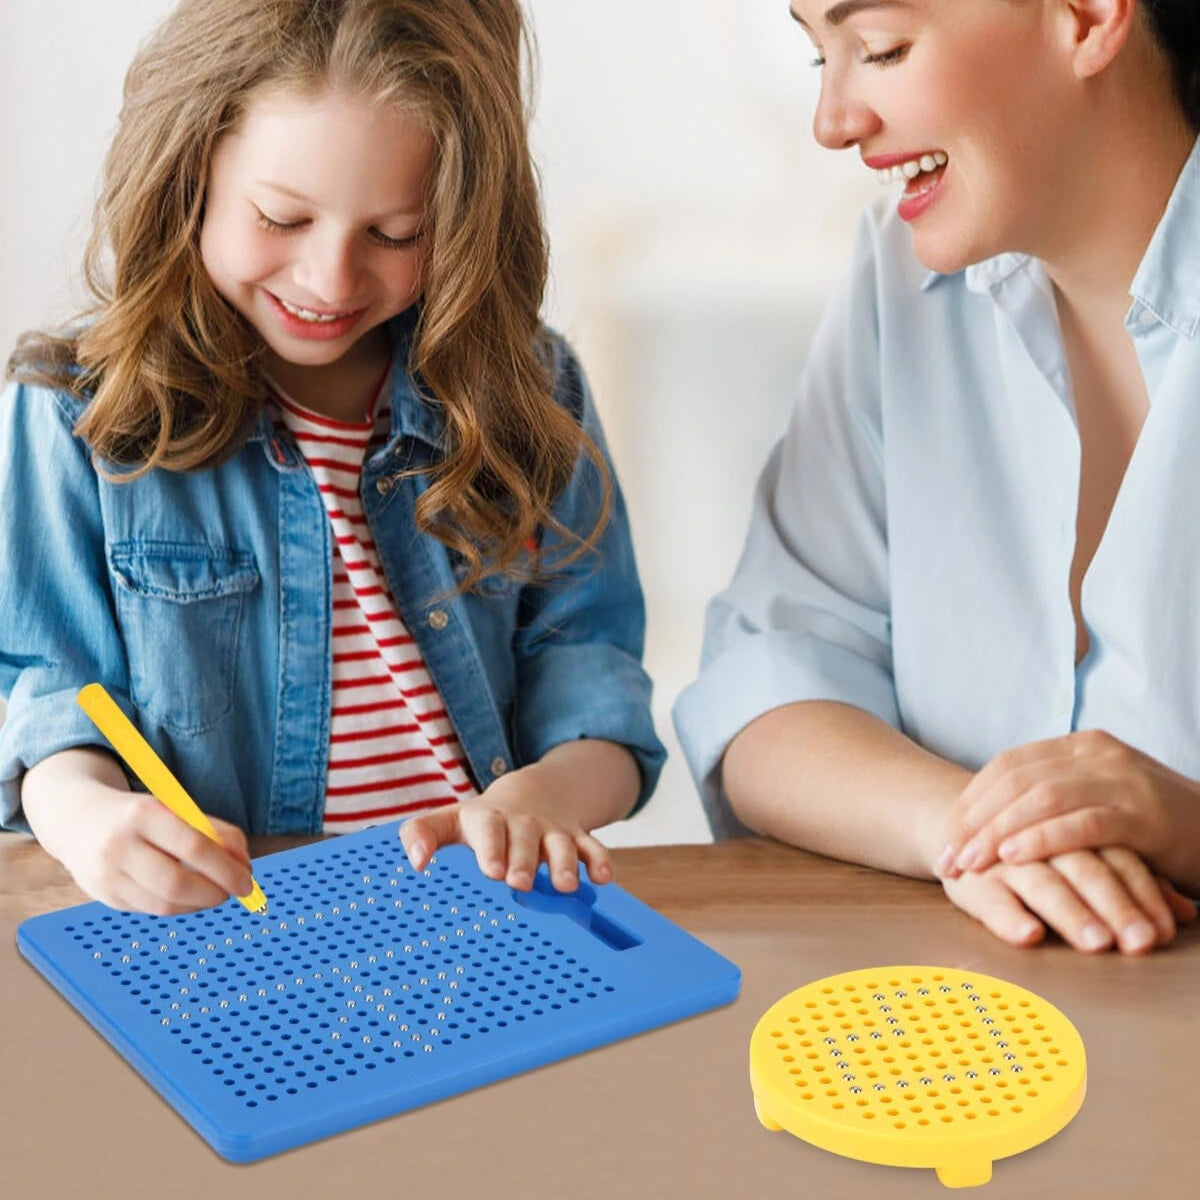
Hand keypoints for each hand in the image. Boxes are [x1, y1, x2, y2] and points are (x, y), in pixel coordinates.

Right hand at [28, 779, 253, 915]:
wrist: (77, 819)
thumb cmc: (140, 814)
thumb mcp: (174, 808)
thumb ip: (212, 831)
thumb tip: (244, 863)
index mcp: (142, 814)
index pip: (193, 847)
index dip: (226, 868)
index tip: (247, 878)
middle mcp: (120, 846)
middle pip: (177, 884)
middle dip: (216, 892)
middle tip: (238, 890)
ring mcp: (108, 876)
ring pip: (165, 905)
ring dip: (201, 903)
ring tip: (217, 891)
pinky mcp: (106, 897)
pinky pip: (153, 910)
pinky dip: (181, 906)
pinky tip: (192, 896)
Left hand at [399, 761, 613, 891]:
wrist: (533, 792)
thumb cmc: (484, 820)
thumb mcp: (450, 821)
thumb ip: (423, 833)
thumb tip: (414, 862)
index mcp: (489, 819)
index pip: (488, 829)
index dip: (491, 848)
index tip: (491, 870)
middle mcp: (522, 823)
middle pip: (524, 840)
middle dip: (523, 861)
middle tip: (518, 882)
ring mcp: (551, 831)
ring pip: (561, 845)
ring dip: (564, 864)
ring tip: (565, 885)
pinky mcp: (576, 838)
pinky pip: (592, 847)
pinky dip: (599, 861)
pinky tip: (603, 878)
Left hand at [935, 731, 1191, 879]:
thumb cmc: (1156, 829)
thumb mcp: (1099, 803)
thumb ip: (1055, 800)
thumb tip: (993, 821)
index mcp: (1079, 746)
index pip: (1008, 766)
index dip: (971, 801)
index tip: (945, 837)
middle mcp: (1096, 753)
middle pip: (1016, 781)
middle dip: (975, 821)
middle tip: (947, 859)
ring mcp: (1121, 780)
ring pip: (1042, 799)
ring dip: (997, 832)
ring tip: (968, 862)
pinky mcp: (1144, 814)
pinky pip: (1082, 824)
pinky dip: (1042, 839)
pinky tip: (1013, 857)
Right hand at [942, 847, 1195, 953]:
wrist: (962, 823)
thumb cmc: (1039, 848)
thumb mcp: (1089, 855)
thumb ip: (1132, 879)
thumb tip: (1185, 914)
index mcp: (1075, 822)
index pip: (1117, 856)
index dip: (1142, 893)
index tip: (1165, 931)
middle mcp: (1039, 837)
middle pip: (1083, 867)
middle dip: (1114, 906)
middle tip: (1140, 941)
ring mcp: (1002, 856)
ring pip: (1041, 880)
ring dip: (1071, 912)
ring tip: (1097, 944)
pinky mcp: (970, 877)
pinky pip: (988, 898)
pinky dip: (1008, 917)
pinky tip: (1029, 935)